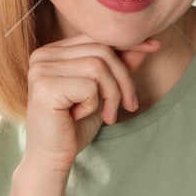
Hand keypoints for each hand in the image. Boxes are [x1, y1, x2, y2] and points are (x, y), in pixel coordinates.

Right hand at [22, 33, 162, 174]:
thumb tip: (146, 42)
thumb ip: (119, 66)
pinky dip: (94, 105)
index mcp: (53, 52)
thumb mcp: (103, 92)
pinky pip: (89, 86)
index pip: (96, 37)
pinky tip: (79, 116)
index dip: (127, 44)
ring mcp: (41, 70)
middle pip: (101, 50)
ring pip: (98, 67)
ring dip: (111, 95)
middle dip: (123, 79)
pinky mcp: (45, 87)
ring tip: (106, 115)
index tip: (154, 47)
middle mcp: (43, 56)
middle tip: (127, 106)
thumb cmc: (75, 126)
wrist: (52, 158)